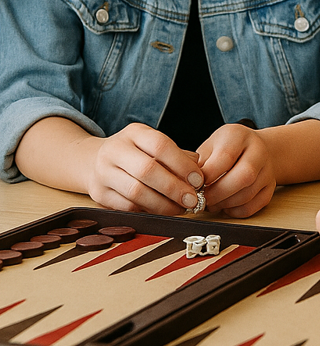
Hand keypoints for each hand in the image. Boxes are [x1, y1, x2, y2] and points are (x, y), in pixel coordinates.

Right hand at [86, 123, 203, 213]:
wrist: (94, 161)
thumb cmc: (135, 154)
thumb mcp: (152, 145)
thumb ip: (177, 156)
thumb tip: (199, 173)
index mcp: (134, 133)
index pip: (160, 145)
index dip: (181, 164)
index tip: (198, 180)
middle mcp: (115, 149)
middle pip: (147, 170)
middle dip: (174, 188)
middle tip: (192, 200)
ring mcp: (104, 172)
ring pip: (136, 192)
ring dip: (163, 204)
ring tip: (180, 209)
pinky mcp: (99, 194)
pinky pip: (127, 207)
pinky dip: (148, 211)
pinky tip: (162, 212)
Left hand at [197, 124, 275, 217]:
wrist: (255, 148)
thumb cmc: (227, 148)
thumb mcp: (211, 146)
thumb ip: (200, 163)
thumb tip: (188, 184)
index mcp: (238, 135)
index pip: (226, 156)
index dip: (209, 175)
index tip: (196, 184)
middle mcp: (258, 151)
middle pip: (244, 176)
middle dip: (218, 193)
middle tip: (202, 199)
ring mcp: (267, 170)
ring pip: (248, 194)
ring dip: (225, 203)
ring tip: (211, 203)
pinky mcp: (269, 188)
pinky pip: (253, 206)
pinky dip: (235, 211)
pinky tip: (224, 205)